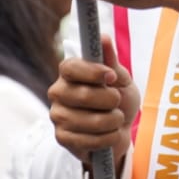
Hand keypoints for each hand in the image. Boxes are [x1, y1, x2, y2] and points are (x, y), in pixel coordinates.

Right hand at [49, 38, 140, 166]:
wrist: (120, 129)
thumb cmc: (118, 99)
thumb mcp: (120, 79)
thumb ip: (111, 61)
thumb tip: (102, 38)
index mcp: (69, 73)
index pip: (71, 68)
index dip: (93, 72)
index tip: (112, 76)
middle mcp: (58, 92)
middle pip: (82, 96)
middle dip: (109, 100)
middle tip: (117, 100)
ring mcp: (57, 116)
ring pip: (89, 121)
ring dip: (113, 121)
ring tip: (116, 119)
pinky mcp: (62, 138)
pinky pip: (89, 140)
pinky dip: (108, 138)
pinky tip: (109, 134)